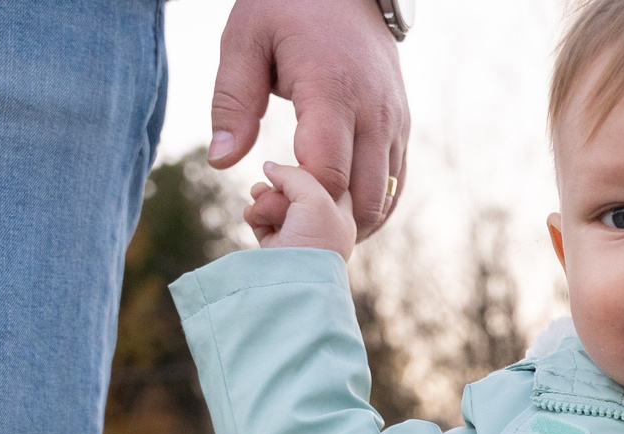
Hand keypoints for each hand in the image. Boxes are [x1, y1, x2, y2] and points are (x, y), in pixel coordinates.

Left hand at [211, 0, 410, 238]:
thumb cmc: (286, 7)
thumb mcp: (245, 40)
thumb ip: (232, 101)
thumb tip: (221, 162)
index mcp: (333, 90)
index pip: (327, 173)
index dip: (296, 198)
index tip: (265, 188)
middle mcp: (374, 113)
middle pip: (360, 200)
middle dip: (321, 221)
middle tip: (283, 213)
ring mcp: (395, 124)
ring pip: (382, 202)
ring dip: (345, 221)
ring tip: (305, 213)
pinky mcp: (402, 129)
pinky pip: (395, 187)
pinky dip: (367, 208)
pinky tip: (334, 209)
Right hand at [247, 160, 358, 257]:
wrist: (295, 281)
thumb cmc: (315, 240)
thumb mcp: (314, 196)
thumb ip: (293, 175)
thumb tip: (269, 167)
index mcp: (340, 215)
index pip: (327, 183)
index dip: (308, 172)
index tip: (295, 169)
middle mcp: (320, 227)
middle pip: (296, 192)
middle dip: (278, 187)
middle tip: (267, 187)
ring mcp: (297, 237)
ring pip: (277, 205)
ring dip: (263, 199)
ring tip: (257, 200)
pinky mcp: (276, 248)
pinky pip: (262, 223)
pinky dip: (254, 215)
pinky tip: (251, 214)